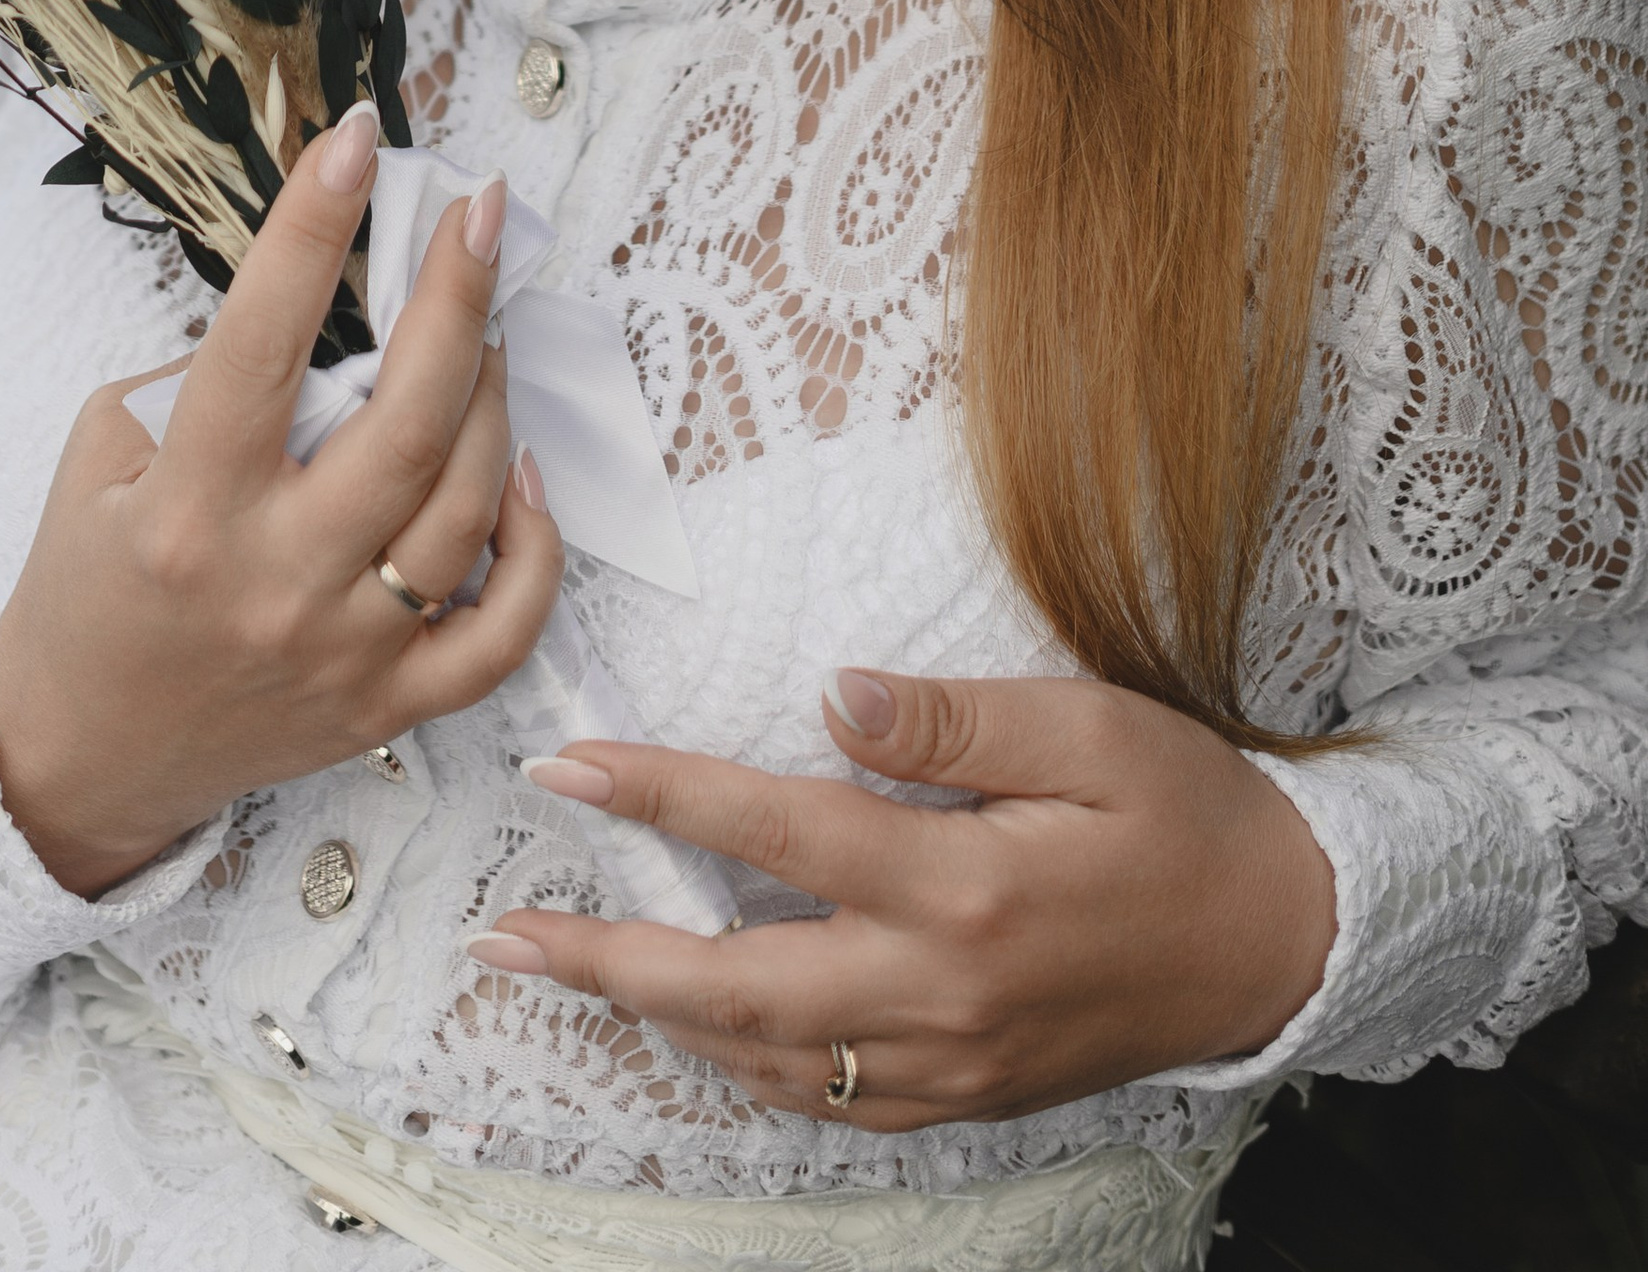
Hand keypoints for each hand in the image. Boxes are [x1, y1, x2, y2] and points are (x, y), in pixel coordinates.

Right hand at [0, 100, 565, 894]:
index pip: (263, 343)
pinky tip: (527, 474)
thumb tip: (324, 299)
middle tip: (483, 212)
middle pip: (407, 424)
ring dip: (497, 399)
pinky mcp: (386, 709)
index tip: (356, 143)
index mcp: (185, 507)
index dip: (312, 231)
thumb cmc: (90, 581)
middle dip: (457, 298)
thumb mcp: (103, 453)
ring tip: (490, 328)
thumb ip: (203, 376)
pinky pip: (502, 633)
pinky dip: (536, 549)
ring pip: (466, 509)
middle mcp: (273, 581)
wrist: (79, 754)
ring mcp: (342, 654)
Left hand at [470, 665, 1337, 1130]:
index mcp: (964, 889)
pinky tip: (701, 1028)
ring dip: (657, 1019)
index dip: (663, 791)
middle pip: (735, 988)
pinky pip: (829, 1098)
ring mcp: (951, 1062)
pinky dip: (748, 1065)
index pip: (777, 831)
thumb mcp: (1090, 728)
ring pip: (768, 1060)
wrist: (1285, 942)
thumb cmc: (1190, 813)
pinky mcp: (968, 1096)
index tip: (567, 766)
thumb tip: (833, 691)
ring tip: (568, 971)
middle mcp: (941, 993)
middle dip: (605, 961)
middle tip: (504, 937)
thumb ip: (952, 719)